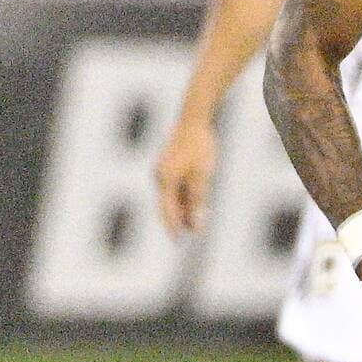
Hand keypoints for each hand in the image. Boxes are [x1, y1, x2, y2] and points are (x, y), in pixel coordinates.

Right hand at [153, 107, 217, 234]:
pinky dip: (183, 196)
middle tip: (191, 234)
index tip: (178, 241)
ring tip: (195, 222)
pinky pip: (174, 186)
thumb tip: (196, 223)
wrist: (193, 120)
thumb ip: (198, 200)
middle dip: (179, 220)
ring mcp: (162, 170)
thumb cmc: (199, 147)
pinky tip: (194, 204)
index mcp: (165, 180)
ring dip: (182, 209)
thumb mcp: (202, 177)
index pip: (167, 211)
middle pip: (167, 204)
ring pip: (171, 196)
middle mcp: (159, 176)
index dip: (173, 227)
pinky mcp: (168, 165)